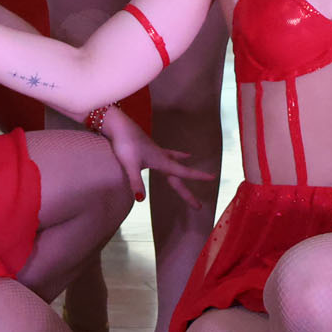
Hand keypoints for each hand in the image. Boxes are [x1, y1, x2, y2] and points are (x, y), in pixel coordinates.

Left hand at [95, 106, 213, 205]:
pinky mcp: (148, 148)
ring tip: (191, 159)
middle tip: (198, 206)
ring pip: (174, 161)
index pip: (183, 172)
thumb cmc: (124, 144)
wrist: (117, 125)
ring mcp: (156, 152)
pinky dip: (174, 154)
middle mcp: (162, 157)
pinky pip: (166, 153)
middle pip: (179, 176)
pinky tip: (178, 153)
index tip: (213, 177)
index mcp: (161, 162)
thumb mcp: (130, 165)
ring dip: (183, 166)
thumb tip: (140, 200)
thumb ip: (136, 182)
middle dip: (187, 192)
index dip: (198, 176)